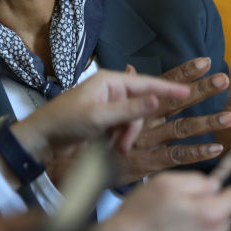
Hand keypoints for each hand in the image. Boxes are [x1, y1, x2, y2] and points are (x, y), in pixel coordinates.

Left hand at [8, 70, 192, 184]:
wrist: (41, 140)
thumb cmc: (65, 122)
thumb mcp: (99, 117)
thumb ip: (129, 110)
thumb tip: (156, 100)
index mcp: (109, 81)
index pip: (145, 83)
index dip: (167, 89)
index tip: (188, 92)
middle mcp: (111, 90)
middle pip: (140, 106)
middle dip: (134, 126)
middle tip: (123, 144)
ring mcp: (108, 105)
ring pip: (133, 120)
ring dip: (126, 135)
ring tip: (115, 148)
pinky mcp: (104, 120)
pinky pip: (123, 127)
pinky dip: (120, 138)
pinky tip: (111, 147)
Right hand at [91, 171, 230, 230]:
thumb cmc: (138, 216)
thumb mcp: (165, 183)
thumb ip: (196, 180)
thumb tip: (213, 186)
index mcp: (209, 214)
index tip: (225, 188)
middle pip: (225, 217)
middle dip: (210, 210)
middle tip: (183, 206)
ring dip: (199, 228)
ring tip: (171, 225)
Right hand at [109, 58, 230, 183]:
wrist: (81, 166)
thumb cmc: (100, 137)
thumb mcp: (112, 111)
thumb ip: (127, 90)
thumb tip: (130, 67)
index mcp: (139, 105)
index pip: (164, 83)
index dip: (185, 72)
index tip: (206, 62)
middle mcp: (145, 119)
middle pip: (176, 101)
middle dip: (200, 90)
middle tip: (222, 80)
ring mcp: (148, 140)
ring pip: (182, 128)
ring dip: (207, 122)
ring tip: (229, 117)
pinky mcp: (149, 162)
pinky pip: (176, 156)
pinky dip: (196, 153)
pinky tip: (215, 148)